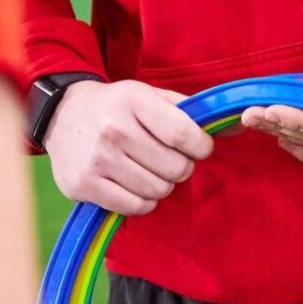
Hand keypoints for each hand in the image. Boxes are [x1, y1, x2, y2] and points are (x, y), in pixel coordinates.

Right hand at [45, 80, 213, 215]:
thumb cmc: (118, 106)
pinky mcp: (83, 185)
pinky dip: (144, 201)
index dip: (201, 146)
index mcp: (133, 101)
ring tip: (150, 169)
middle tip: (171, 158)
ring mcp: (96, 160)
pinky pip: (134, 207)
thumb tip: (239, 125)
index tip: (200, 147)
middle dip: (182, 167)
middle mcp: (113, 130)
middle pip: (174, 167)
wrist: (63, 116)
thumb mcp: (150, 96)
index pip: (183, 134)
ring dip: (162, 185)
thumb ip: (191, 111)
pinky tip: (135, 184)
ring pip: (157, 190)